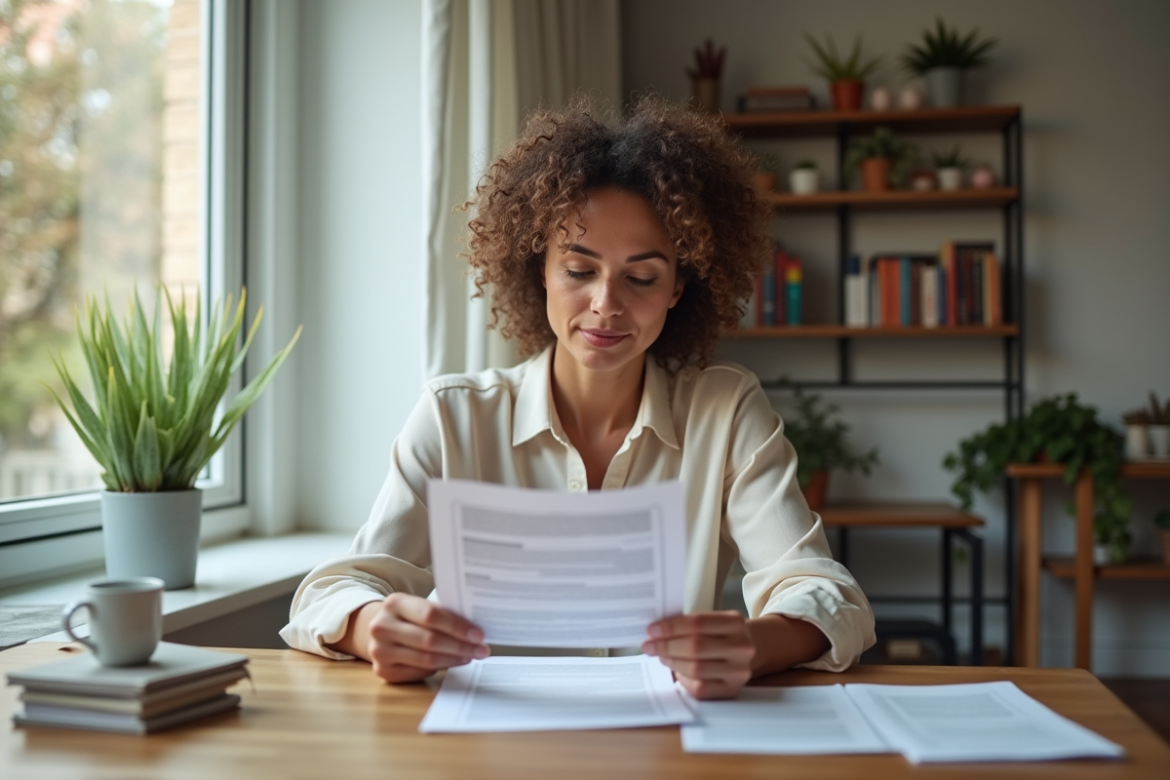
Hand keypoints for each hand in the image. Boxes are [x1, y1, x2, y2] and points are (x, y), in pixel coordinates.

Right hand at [365, 593, 489, 683]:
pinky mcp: (382, 670)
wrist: (381, 630)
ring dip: (453, 659)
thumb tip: (475, 629)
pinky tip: (451, 663)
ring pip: (426, 659)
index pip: (431, 615)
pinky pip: (418, 672)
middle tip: (482, 650)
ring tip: (470, 656)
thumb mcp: (420, 606)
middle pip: (430, 640)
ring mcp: (379, 650)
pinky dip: (438, 668)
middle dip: (461, 646)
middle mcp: (382, 626)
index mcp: (395, 603)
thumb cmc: (410, 617)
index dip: (457, 626)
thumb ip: (442, 613)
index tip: (479, 635)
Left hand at [642, 611, 754, 699]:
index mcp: (735, 622)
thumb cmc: (719, 635)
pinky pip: (700, 687)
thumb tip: (655, 632)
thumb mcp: (711, 622)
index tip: (652, 630)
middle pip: (696, 647)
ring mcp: (739, 671)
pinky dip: (683, 679)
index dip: (671, 627)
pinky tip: (677, 671)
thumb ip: (687, 624)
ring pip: (696, 668)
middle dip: (667, 646)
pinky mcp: (732, 690)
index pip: (698, 623)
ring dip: (672, 662)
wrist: (742, 653)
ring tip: (662, 657)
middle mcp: (742, 647)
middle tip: (649, 646)